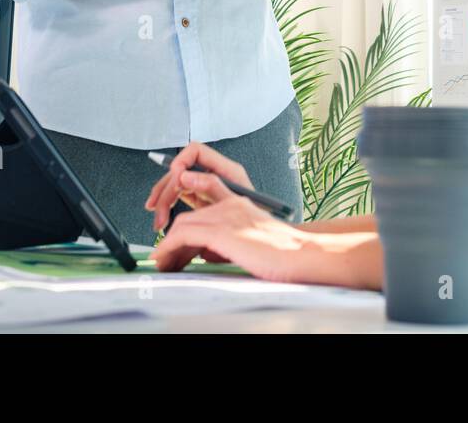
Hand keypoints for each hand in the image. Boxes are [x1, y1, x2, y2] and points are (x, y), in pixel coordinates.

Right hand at [145, 141, 254, 233]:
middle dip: (166, 188)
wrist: (263, 248)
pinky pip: (179, 198)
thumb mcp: (235, 205)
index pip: (196, 151)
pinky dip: (168, 207)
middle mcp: (214, 176)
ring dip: (163, 200)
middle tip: (158, 207)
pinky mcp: (201, 202)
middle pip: (181, 170)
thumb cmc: (257, 225)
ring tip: (158, 219)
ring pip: (176, 185)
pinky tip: (162, 218)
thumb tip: (184, 176)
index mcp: (227, 171)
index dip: (181, 160)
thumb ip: (211, 187)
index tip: (173, 178)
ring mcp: (206, 188)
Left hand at [149, 173, 316, 281]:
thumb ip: (231, 241)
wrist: (304, 255)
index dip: (185, 219)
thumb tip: (205, 252)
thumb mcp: (255, 241)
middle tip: (165, 258)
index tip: (174, 238)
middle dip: (171, 236)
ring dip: (168, 246)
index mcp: (240, 203)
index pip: (202, 204)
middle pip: (188, 214)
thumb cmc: (286, 255)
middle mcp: (231, 203)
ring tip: (163, 264)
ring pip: (182, 223)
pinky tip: (164, 259)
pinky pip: (183, 234)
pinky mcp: (222, 231)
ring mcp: (226, 215)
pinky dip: (169, 247)